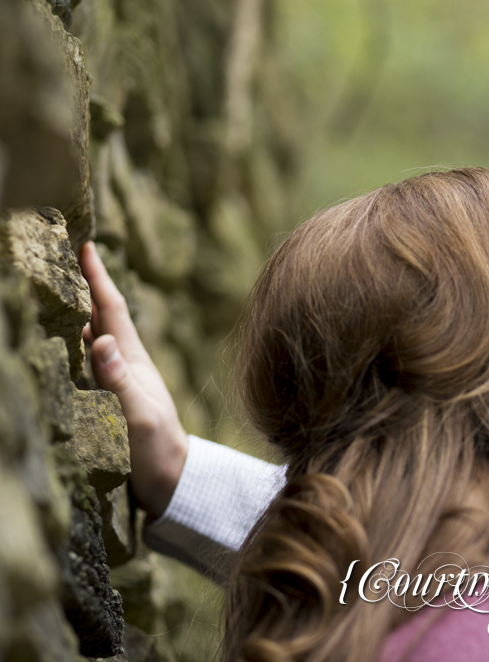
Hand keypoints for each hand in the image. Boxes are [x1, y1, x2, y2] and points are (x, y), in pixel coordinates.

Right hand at [79, 242, 187, 518]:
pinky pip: (96, 361)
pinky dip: (84, 342)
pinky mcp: (117, 401)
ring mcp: (123, 383)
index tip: (86, 246)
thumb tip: (100, 338)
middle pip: (106, 317)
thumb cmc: (158, 452)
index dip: (99, 279)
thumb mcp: (139, 416)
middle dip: (90, 286)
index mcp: (133, 363)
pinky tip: (78, 338)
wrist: (175, 484)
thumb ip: (120, 380)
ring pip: (100, 336)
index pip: (112, 311)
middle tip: (73, 256)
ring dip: (86, 310)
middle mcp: (128, 366)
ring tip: (70, 288)